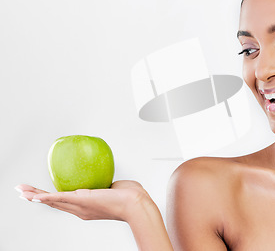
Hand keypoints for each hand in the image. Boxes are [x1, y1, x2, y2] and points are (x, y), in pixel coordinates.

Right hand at [15, 180, 150, 222]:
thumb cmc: (132, 197)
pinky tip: (33, 196)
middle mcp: (81, 210)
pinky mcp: (81, 200)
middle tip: (23, 193)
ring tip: (22, 192)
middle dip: (38, 198)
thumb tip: (109, 181)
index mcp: (88, 207)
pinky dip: (45, 197)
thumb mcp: (116, 188)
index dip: (53, 199)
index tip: (43, 195)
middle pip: (55, 203)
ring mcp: (80, 206)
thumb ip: (109, 186)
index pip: (67, 203)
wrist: (136, 204)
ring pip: (53, 201)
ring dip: (36, 196)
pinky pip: (59, 198)